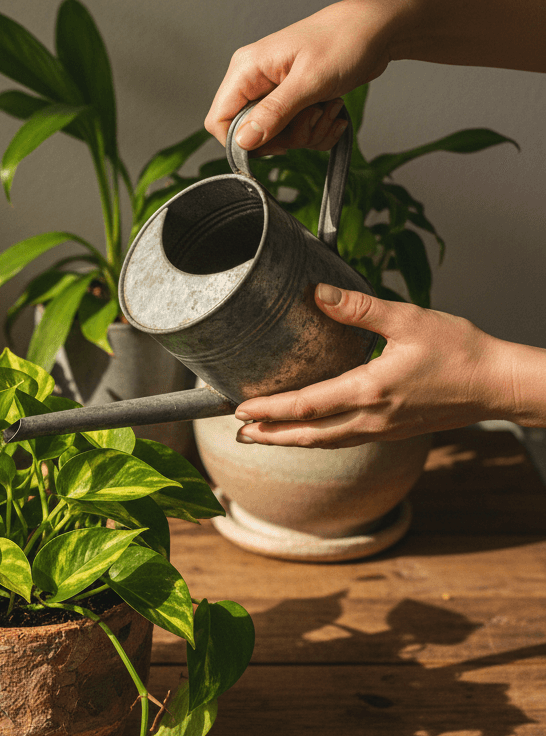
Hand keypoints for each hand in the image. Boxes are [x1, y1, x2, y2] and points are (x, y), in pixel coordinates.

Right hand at [204, 0, 397, 153]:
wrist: (378, 29)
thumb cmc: (345, 39)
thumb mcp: (308, 81)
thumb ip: (273, 114)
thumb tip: (243, 141)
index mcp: (247, 69)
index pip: (219, 120)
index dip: (241, 141)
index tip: (272, 143)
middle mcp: (256, 82)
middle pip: (250, 135)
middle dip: (285, 138)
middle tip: (311, 118)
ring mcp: (274, 93)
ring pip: (275, 138)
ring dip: (307, 134)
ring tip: (327, 109)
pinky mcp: (293, 102)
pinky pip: (295, 134)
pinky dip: (317, 132)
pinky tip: (332, 113)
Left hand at [232, 284, 525, 447]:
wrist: (497, 384)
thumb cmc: (460, 352)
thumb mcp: (408, 319)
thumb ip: (358, 308)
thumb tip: (318, 293)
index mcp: (369, 391)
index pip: (305, 406)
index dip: (269, 410)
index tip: (241, 409)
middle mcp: (370, 418)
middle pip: (307, 435)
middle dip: (270, 435)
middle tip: (239, 432)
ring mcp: (380, 430)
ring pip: (324, 442)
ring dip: (289, 440)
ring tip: (262, 437)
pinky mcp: (390, 432)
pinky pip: (342, 440)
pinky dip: (316, 438)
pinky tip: (307, 432)